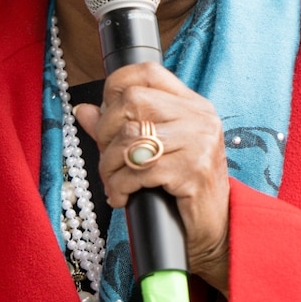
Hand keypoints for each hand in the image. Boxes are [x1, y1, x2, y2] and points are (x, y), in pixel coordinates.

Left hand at [72, 61, 231, 294]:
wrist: (217, 229)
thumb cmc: (184, 189)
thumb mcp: (156, 152)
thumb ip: (120, 128)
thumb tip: (83, 110)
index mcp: (193, 105)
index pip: (150, 72)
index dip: (116, 85)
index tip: (104, 111)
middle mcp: (199, 118)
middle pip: (133, 101)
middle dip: (106, 130)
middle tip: (107, 157)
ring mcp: (199, 143)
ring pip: (131, 138)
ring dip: (109, 165)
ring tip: (113, 182)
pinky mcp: (193, 172)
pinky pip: (140, 171)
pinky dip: (120, 186)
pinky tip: (121, 197)